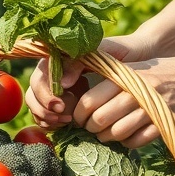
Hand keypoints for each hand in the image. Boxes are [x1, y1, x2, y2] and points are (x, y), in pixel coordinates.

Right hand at [24, 32, 154, 129]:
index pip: (40, 74)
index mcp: (60, 56)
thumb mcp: (103, 53)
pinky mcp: (65, 101)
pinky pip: (47, 113)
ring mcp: (59, 87)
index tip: (60, 104)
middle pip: (34, 90)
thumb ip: (80, 62)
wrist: (140, 57)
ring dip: (45, 115)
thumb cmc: (122, 51)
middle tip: (63, 117)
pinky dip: (50, 121)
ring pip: (36, 103)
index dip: (45, 92)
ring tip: (65, 122)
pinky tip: (63, 125)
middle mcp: (56, 71)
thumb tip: (61, 82)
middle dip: (43, 106)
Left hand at [73, 50, 174, 146]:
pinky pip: (138, 140)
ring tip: (109, 136)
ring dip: (109, 138)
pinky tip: (129, 138)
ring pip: (118, 132)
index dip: (80, 114)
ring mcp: (152, 108)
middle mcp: (136, 91)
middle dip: (92, 128)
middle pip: (100, 118)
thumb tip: (88, 100)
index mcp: (125, 76)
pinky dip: (129, 143)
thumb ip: (115, 79)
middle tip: (93, 130)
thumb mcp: (139, 68)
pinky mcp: (166, 123)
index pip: (91, 99)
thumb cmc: (168, 70)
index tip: (80, 119)